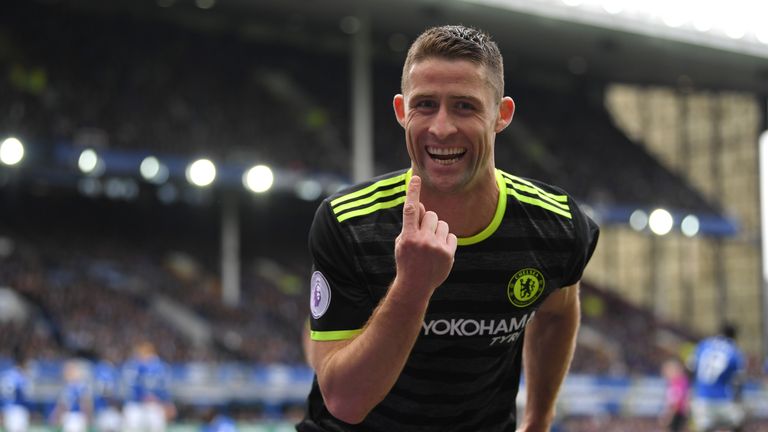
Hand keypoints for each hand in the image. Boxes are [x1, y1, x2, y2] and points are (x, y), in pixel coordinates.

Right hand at [394, 175, 456, 299]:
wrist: (415, 285)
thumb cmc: (407, 260)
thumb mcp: (403, 242)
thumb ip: (412, 223)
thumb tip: (422, 205)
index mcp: (408, 236)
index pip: (410, 210)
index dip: (413, 192)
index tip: (415, 178)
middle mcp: (422, 240)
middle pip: (431, 215)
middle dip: (429, 222)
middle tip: (424, 235)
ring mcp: (436, 247)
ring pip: (443, 224)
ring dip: (438, 231)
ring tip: (431, 245)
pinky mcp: (448, 254)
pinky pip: (451, 236)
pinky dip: (446, 241)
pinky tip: (439, 252)